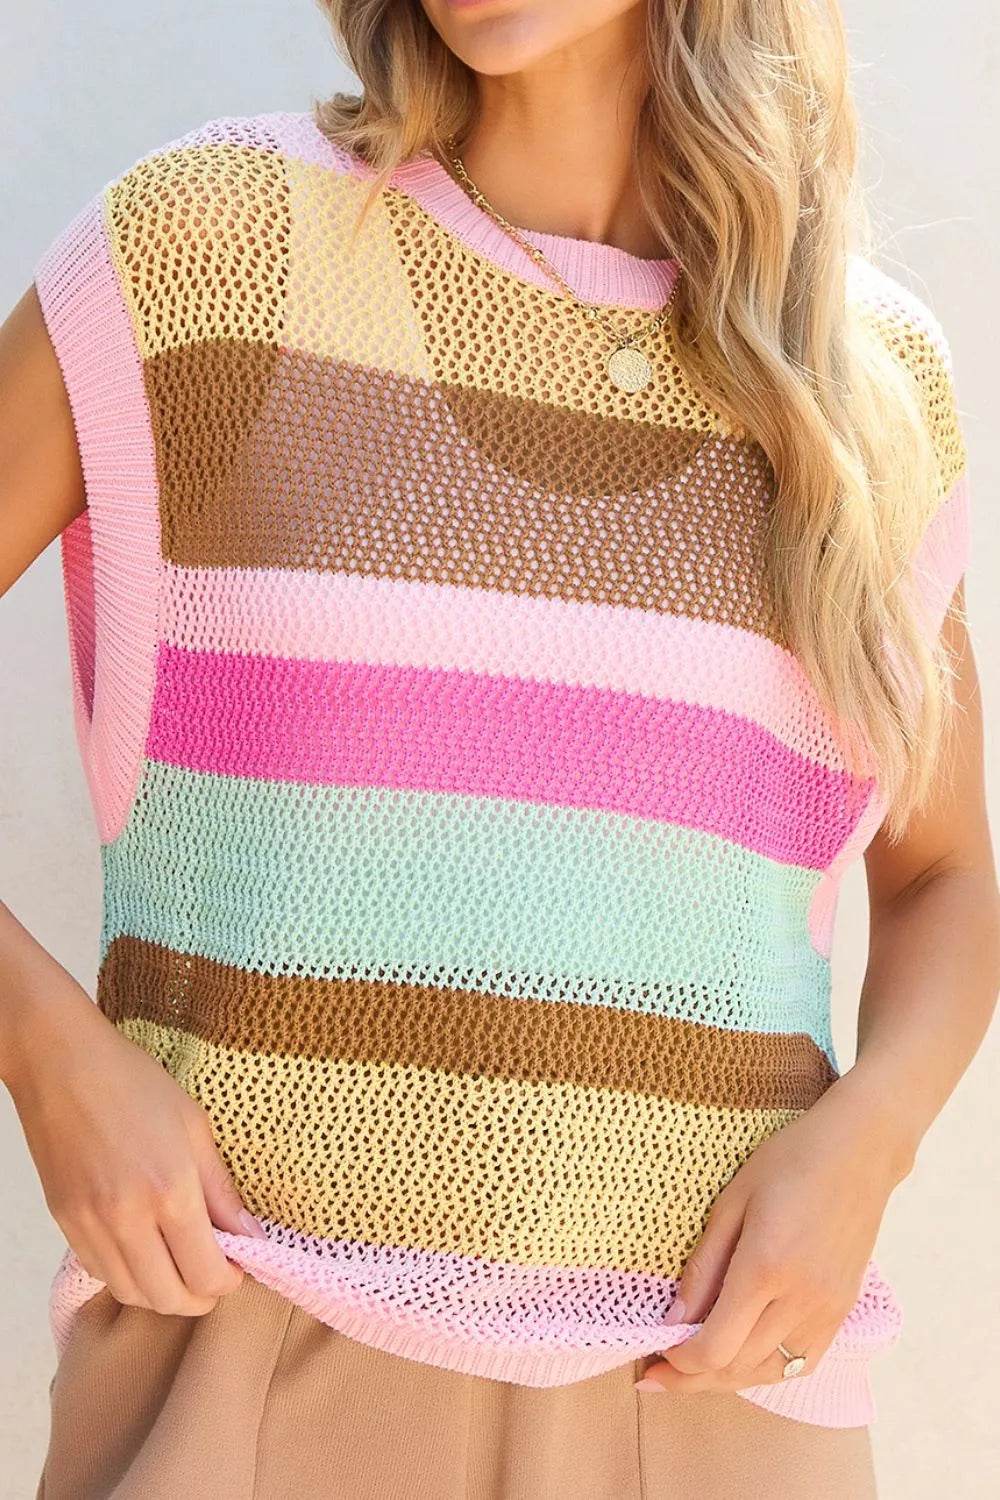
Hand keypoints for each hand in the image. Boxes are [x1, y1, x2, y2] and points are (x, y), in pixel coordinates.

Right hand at [5, 974, 266, 1315]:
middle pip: (168, 1298)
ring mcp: (91, 1225)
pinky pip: (101, 1272)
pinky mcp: (66, 1224)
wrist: (63, 1066)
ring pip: (131, 1293)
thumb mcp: (195, 1126)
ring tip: (181, 1266)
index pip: (206, 1272)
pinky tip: (144, 1250)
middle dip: (199, 1297)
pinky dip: (128, 1275)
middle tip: (214, 1275)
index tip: (238, 1266)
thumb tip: (249, 1235)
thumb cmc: (135, 1084)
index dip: (229, 1281)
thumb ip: (221, 1190)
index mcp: (170, 1190)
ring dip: (162, 1292)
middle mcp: (128, 1218)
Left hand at [636, 1068, 912, 1393]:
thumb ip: (702, 1266)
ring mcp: (828, 1309)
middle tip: (660, 1373)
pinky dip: (768, 1371)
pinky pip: (802, 1362)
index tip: (652, 1361)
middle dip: (694, 1378)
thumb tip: (674, 1320)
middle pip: (739, 1368)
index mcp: (765, 1266)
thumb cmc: (789, 1161)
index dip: (679, 1365)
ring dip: (729, 1379)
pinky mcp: (843, 1310)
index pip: (716, 1347)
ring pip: (771, 1372)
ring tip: (695, 1370)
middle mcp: (800, 1298)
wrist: (859, 1151)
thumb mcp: (731, 1201)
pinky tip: (743, 1360)